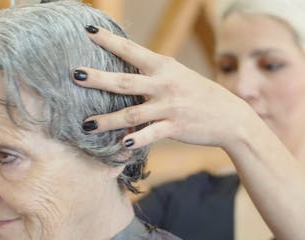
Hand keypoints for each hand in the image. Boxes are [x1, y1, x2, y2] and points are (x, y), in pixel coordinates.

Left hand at [72, 26, 252, 149]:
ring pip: (131, 113)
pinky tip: (120, 143)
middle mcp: (164, 84)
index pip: (131, 51)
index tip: (88, 30)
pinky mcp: (175, 127)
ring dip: (107, 119)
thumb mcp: (178, 75)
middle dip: (98, 78)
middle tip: (75, 75)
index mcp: (164, 67)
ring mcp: (169, 107)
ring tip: (86, 124)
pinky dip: (135, 139)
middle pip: (124, 82)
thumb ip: (153, 73)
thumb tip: (126, 66)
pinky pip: (150, 134)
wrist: (229, 116)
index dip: (109, 41)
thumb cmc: (199, 94)